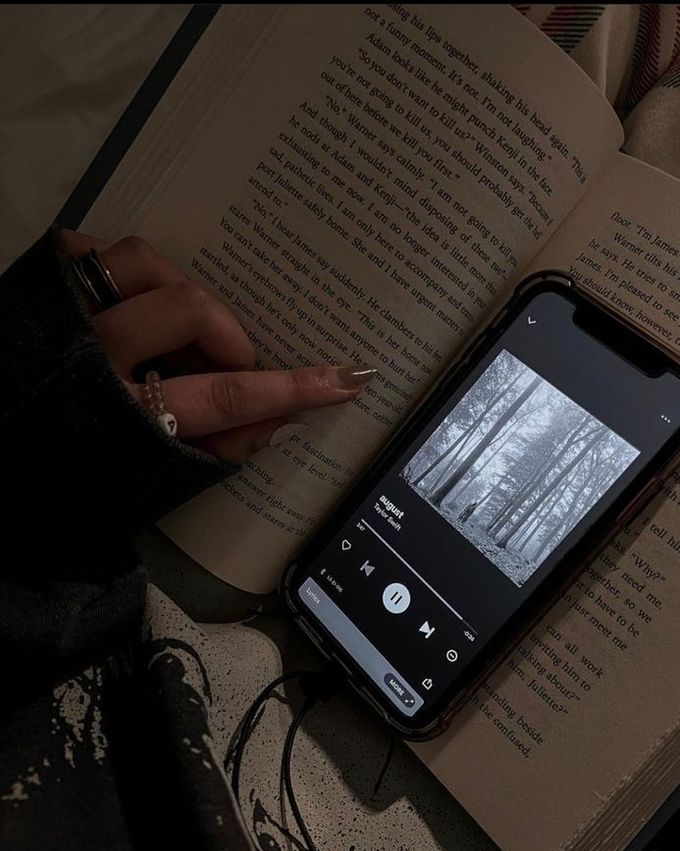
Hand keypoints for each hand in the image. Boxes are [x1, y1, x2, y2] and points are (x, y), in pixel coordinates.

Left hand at [60, 230, 374, 461]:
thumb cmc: (59, 475)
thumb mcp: (135, 483)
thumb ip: (209, 452)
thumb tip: (280, 422)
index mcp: (118, 417)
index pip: (224, 398)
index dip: (292, 387)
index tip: (347, 377)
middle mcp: (91, 355)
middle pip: (191, 311)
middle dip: (228, 338)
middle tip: (231, 364)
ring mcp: (64, 310)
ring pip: (147, 264)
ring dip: (182, 293)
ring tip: (185, 329)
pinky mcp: (43, 284)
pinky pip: (103, 248)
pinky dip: (135, 271)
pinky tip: (142, 298)